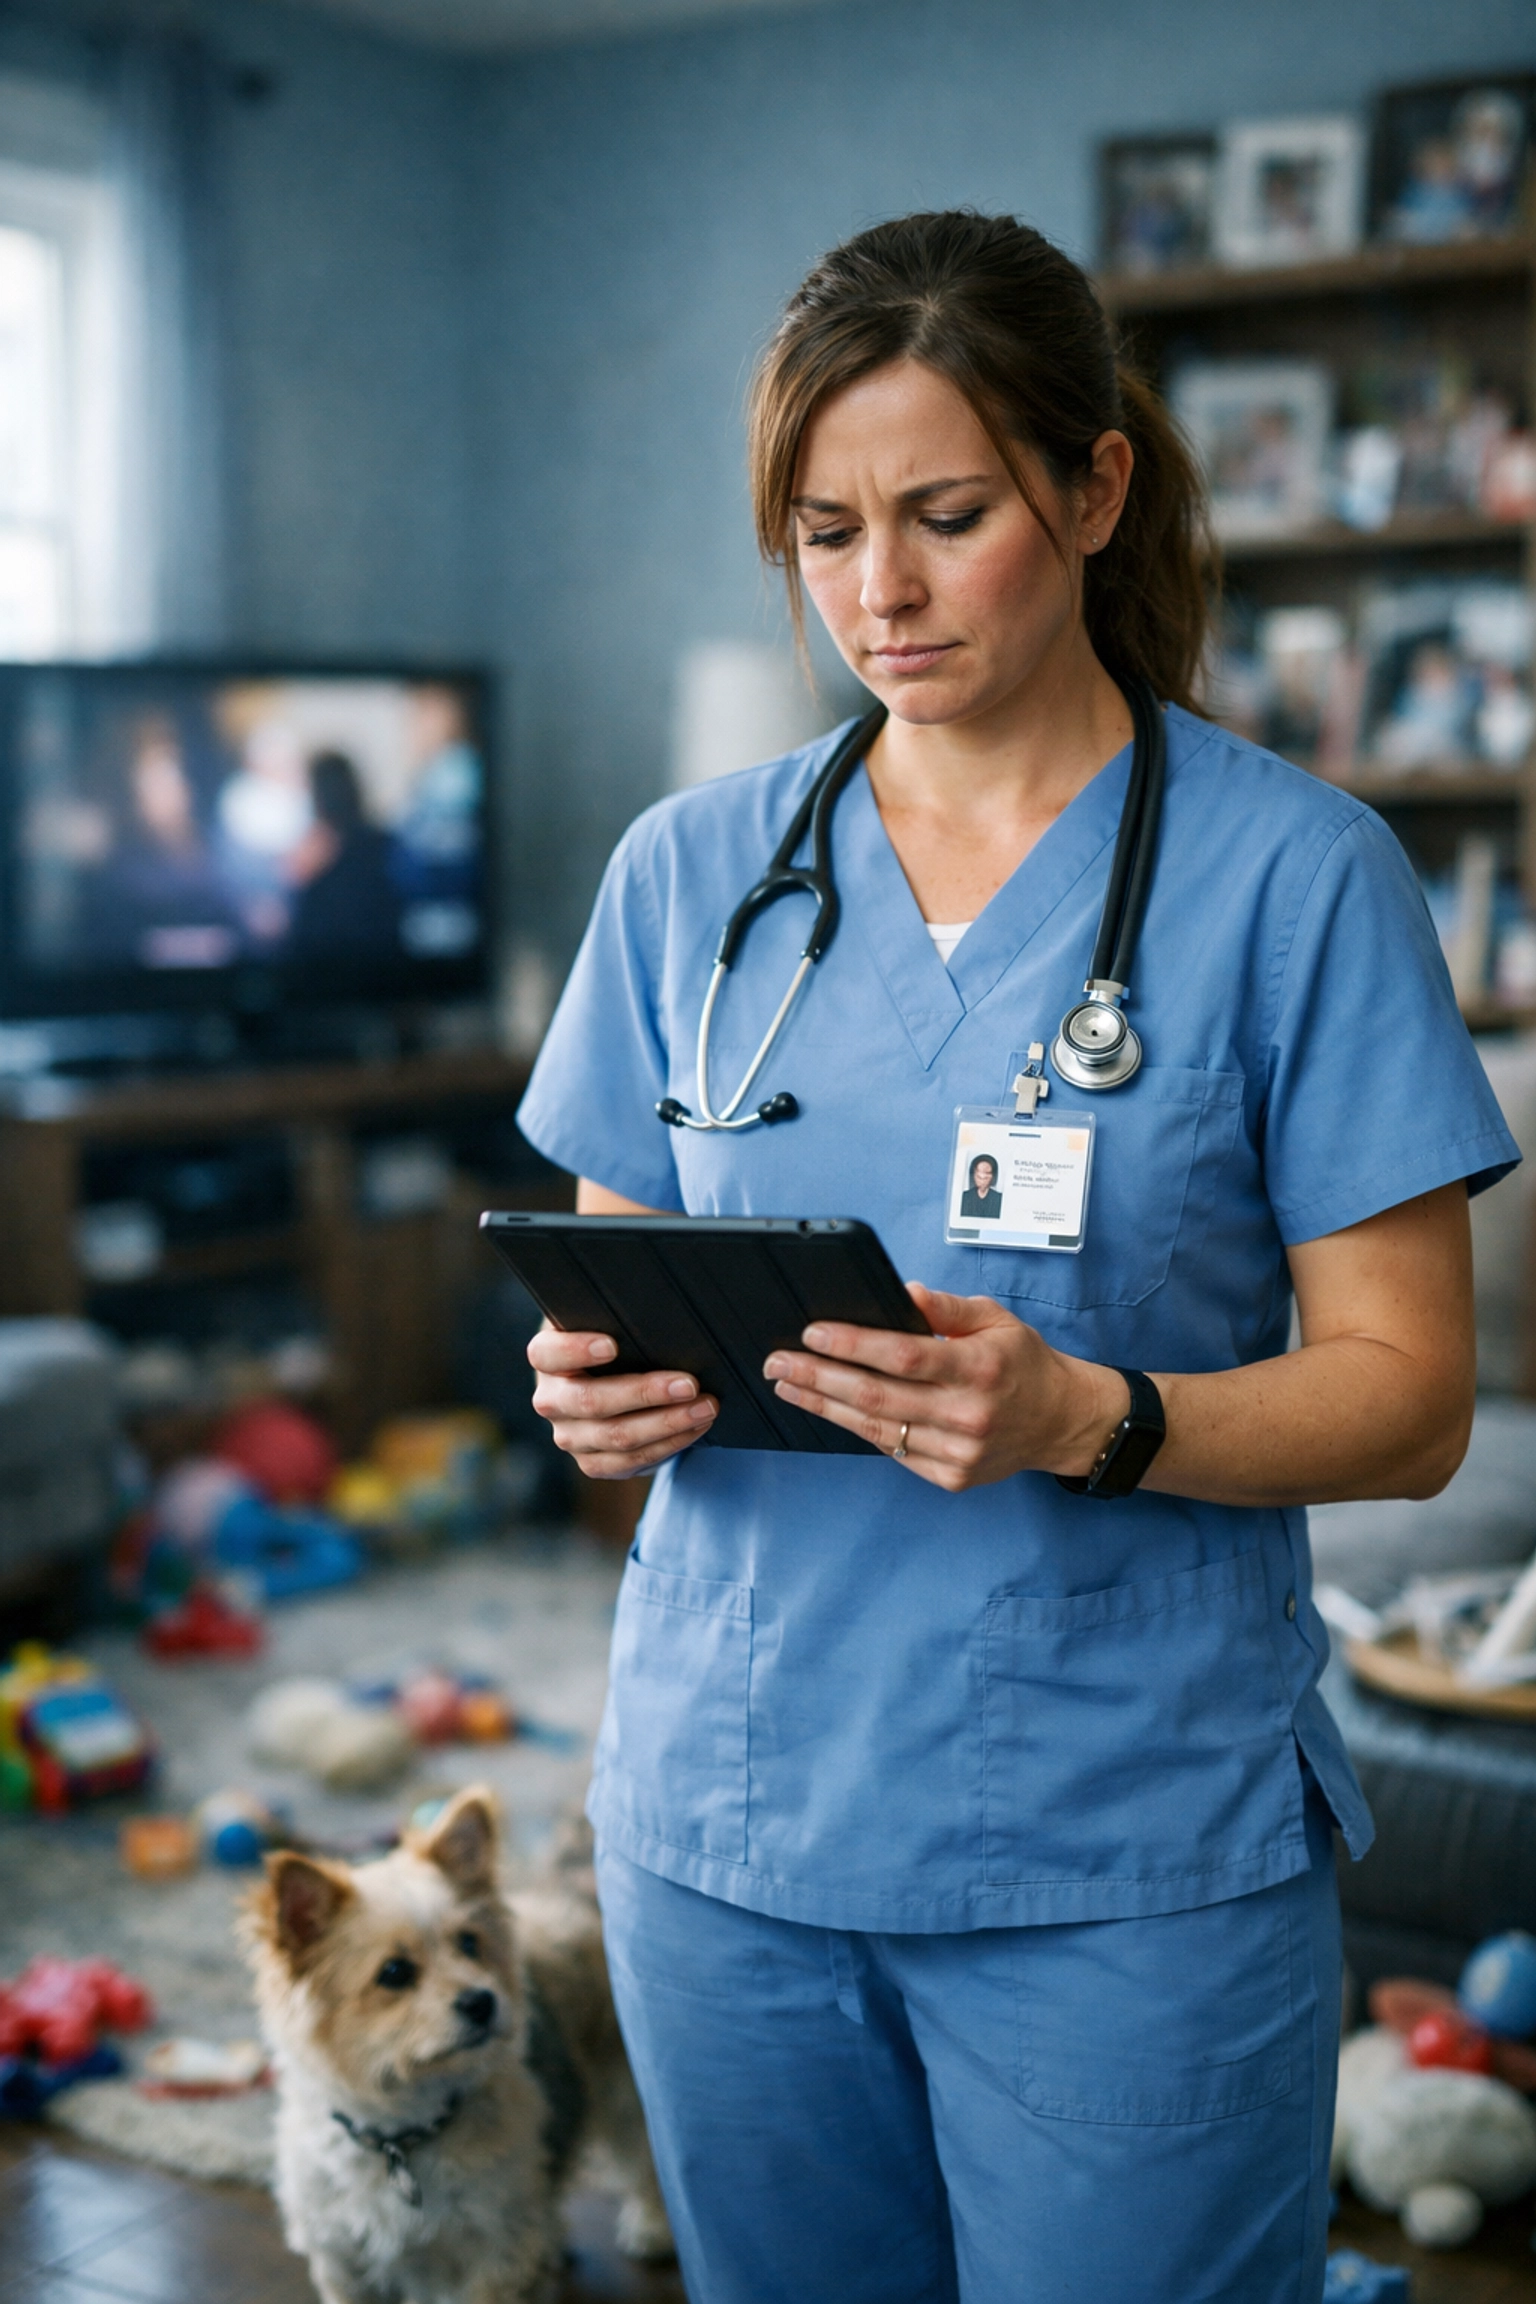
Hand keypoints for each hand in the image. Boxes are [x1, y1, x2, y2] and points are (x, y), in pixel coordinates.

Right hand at [528, 1326, 717, 1479]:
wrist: (606, 1381)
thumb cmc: (612, 1340)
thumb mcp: (604, 1321)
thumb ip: (616, 1315)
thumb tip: (661, 1306)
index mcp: (547, 1359)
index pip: (548, 1354)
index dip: (576, 1350)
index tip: (613, 1345)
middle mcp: (551, 1400)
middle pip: (591, 1402)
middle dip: (645, 1393)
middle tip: (689, 1384)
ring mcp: (570, 1436)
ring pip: (616, 1437)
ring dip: (667, 1423)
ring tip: (706, 1407)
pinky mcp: (592, 1462)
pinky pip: (630, 1461)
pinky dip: (668, 1445)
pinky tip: (695, 1428)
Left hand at [763, 1283, 1127, 1492]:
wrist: (1062, 1421)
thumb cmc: (1023, 1363)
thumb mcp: (994, 1319)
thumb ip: (946, 1308)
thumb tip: (901, 1293)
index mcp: (980, 1367)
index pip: (903, 1355)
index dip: (853, 1344)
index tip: (812, 1332)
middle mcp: (968, 1413)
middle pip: (878, 1396)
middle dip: (819, 1377)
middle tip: (778, 1361)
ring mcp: (959, 1451)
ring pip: (878, 1429)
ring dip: (825, 1406)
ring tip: (789, 1385)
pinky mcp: (952, 1476)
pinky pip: (894, 1452)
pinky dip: (859, 1430)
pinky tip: (830, 1410)